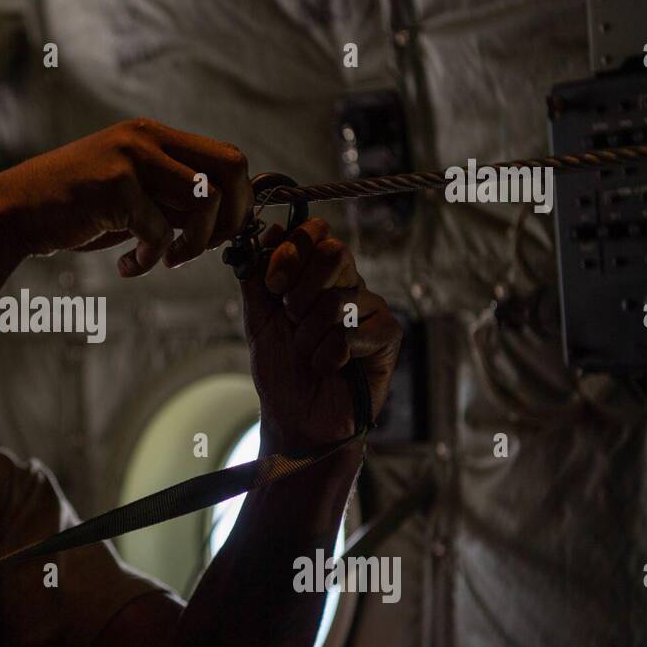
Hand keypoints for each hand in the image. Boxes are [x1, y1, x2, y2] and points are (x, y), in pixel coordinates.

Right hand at [0, 118, 252, 275]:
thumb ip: (174, 197)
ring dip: (191, 245)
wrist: (15, 211)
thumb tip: (230, 218)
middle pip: (232, 169)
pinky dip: (148, 260)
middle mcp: (147, 138)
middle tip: (204, 248)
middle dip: (230, 218)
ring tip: (164, 260)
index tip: (217, 234)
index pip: (229, 158)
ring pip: (205, 202)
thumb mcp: (133, 194)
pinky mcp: (114, 186)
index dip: (238, 201)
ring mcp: (131, 158)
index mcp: (155, 136)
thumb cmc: (76, 210)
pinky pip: (159, 232)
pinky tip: (126, 266)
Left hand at [240, 218, 401, 450]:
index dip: (291, 252)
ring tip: (309, 354)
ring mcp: (371, 308)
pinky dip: (328, 356)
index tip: (272, 284)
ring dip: (308, 336)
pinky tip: (331, 368)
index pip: (315, 233)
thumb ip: (258, 274)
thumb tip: (270, 229)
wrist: (296, 417)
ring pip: (337, 300)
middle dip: (299, 293)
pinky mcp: (388, 335)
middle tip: (291, 320)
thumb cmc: (281, 369)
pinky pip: (351, 333)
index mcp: (318, 275)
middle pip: (334, 254)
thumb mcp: (258, 317)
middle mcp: (348, 285)